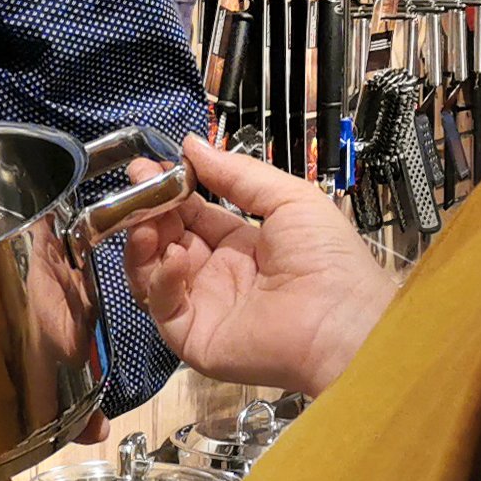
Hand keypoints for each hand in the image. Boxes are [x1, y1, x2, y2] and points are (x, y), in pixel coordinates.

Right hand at [118, 137, 396, 395]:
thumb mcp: (289, 199)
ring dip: (143, 243)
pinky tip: (178, 258)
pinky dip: (162, 278)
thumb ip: (237, 173)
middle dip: (147, 210)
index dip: (168, 191)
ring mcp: (202, 306)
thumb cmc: (327, 258)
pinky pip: (162, 305)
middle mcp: (216, 274)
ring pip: (151, 271)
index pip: (190, 214)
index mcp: (240, 244)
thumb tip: (190, 143)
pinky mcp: (192, 336)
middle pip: (164, 239)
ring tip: (145, 223)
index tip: (146, 168)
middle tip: (136, 186)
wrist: (343, 322)